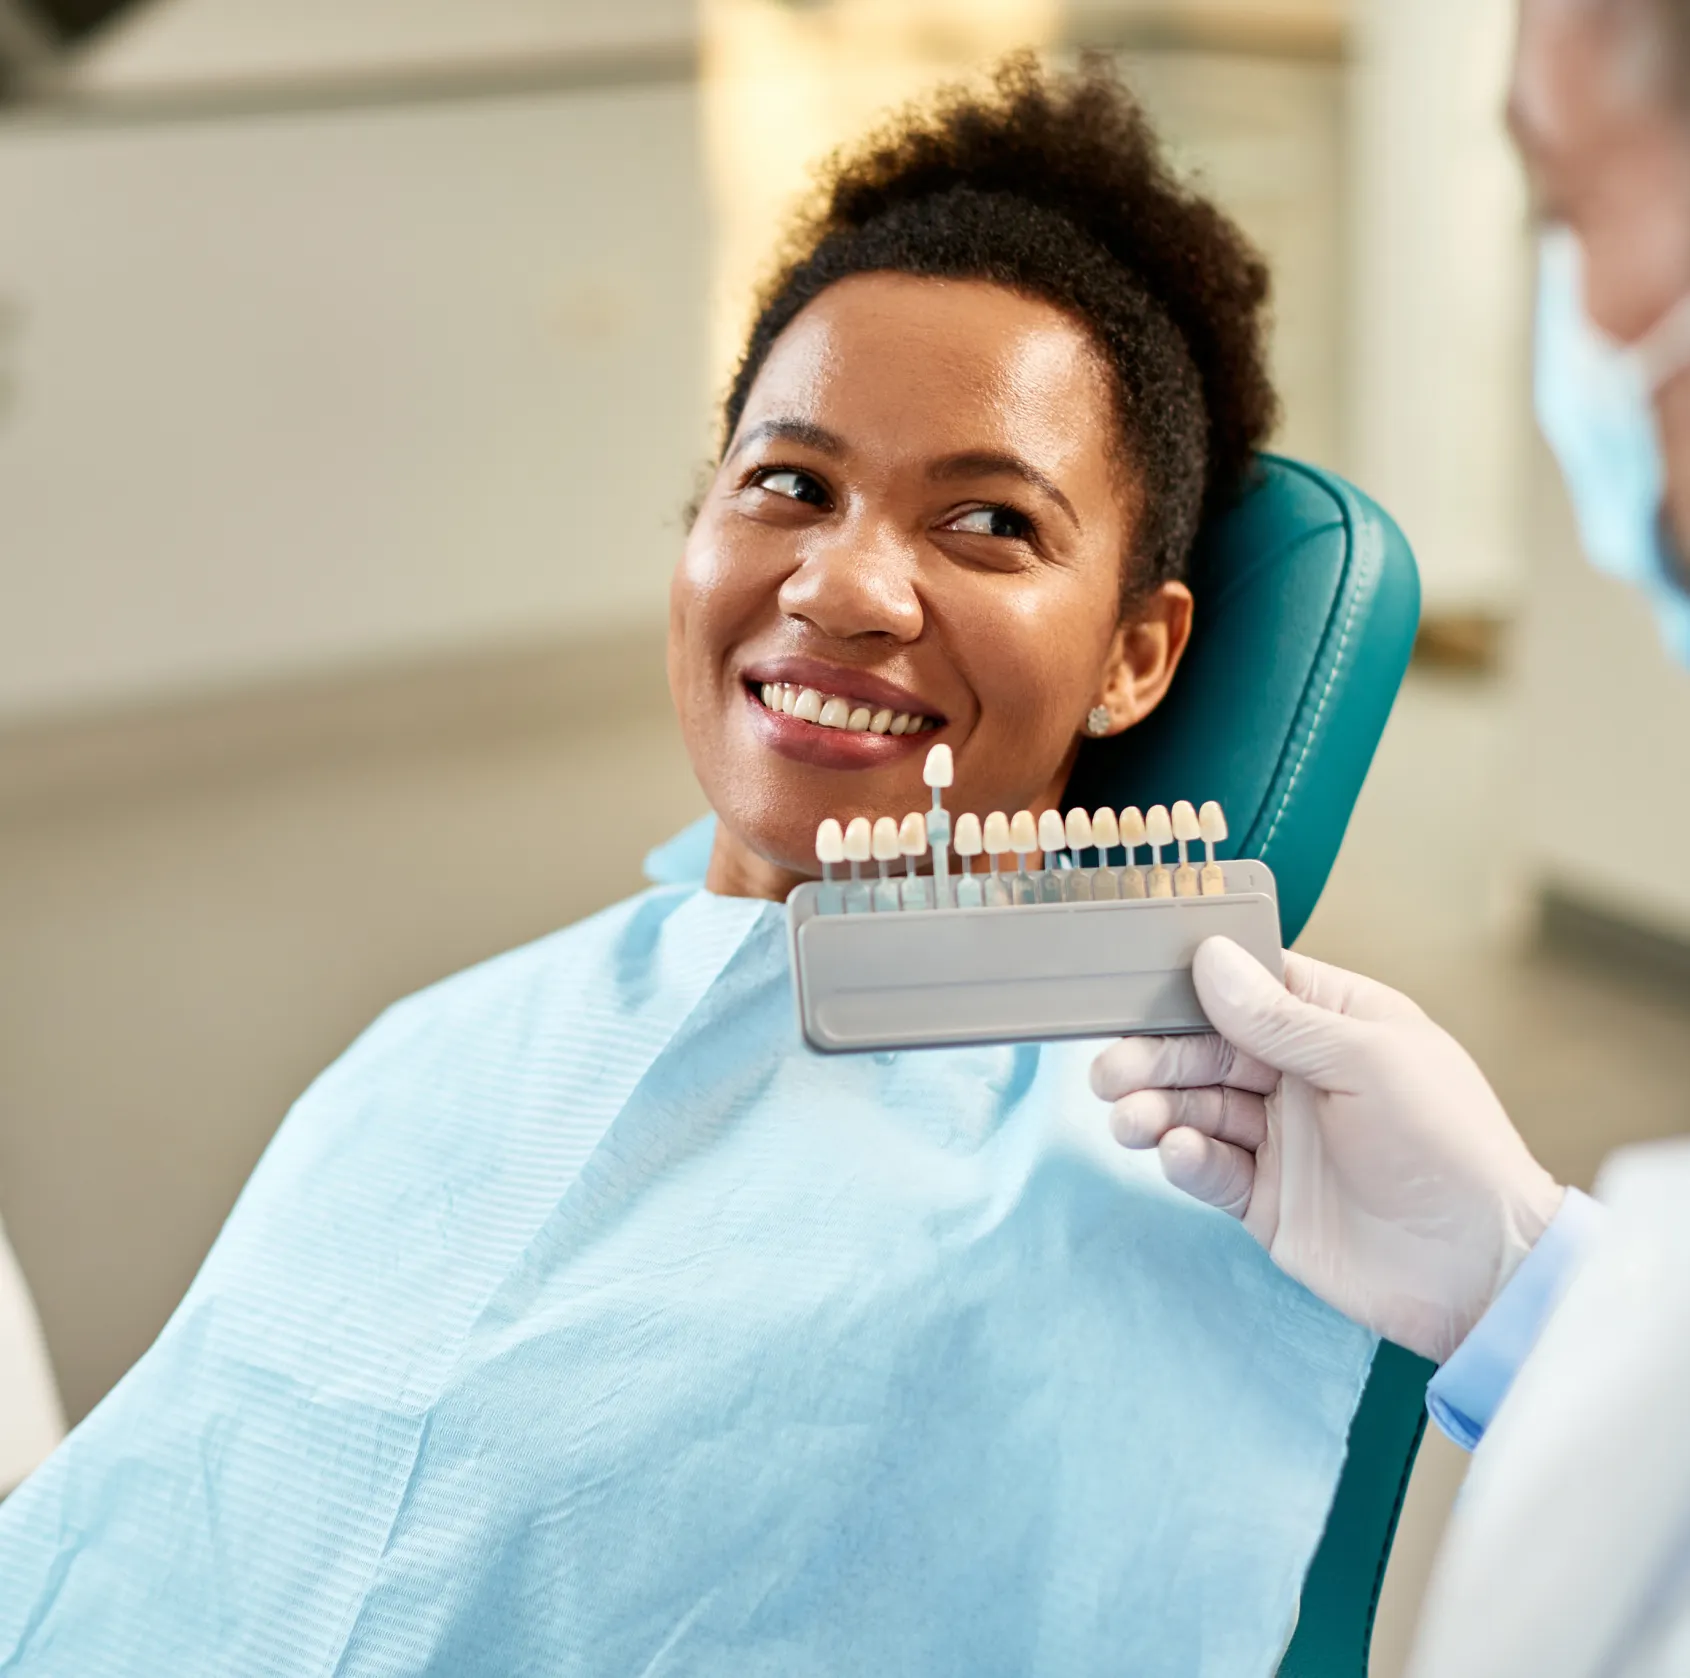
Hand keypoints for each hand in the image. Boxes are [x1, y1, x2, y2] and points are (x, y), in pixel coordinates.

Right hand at [1089, 938, 1564, 1362]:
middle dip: (1155, 1057)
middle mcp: (1299, 1075)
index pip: (1248, 987)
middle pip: (1206, 1050)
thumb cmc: (1448, 1145)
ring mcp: (1280, 1139)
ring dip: (1157, 1109)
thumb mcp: (1369, 1062)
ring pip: (1196, 1108)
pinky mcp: (1265, 1199)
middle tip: (1109, 1072)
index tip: (1134, 987)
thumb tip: (1209, 958)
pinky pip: (1209, 1168)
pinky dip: (1185, 1159)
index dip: (1192, 985)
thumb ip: (1281, 1018)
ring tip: (1131, 1121)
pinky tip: (1177, 1153)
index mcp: (1334, 1023)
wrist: (1480, 1271)